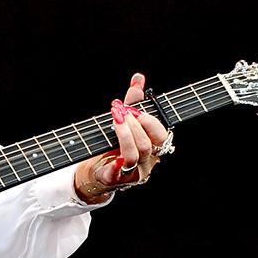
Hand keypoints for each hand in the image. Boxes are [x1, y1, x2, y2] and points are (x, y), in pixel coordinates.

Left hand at [73, 73, 171, 203]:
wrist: (96, 170)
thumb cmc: (115, 144)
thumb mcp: (125, 121)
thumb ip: (134, 102)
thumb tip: (138, 78)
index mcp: (153, 147)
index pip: (161, 135)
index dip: (149, 120)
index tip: (133, 108)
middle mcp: (147, 162)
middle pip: (148, 145)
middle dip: (134, 125)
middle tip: (120, 111)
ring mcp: (132, 172)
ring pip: (134, 155)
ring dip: (124, 134)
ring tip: (114, 119)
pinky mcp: (115, 180)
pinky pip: (117, 172)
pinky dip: (116, 163)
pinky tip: (112, 155)